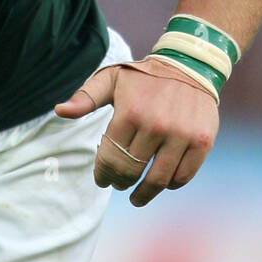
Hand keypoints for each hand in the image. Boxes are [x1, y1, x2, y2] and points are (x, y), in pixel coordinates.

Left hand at [55, 56, 218, 206]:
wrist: (190, 65)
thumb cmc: (143, 77)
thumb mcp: (110, 79)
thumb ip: (85, 98)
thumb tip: (60, 110)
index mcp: (130, 112)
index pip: (110, 158)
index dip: (103, 174)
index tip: (102, 180)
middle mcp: (156, 125)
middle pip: (131, 171)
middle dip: (120, 183)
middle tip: (118, 185)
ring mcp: (182, 135)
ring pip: (158, 180)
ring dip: (144, 193)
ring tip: (136, 197)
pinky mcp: (202, 141)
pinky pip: (183, 176)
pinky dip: (170, 185)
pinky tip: (161, 183)